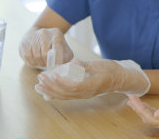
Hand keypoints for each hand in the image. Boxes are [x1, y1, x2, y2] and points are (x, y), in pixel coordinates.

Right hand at [19, 27, 73, 67]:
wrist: (39, 34)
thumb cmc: (54, 44)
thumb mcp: (64, 47)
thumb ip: (66, 56)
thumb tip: (61, 65)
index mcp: (56, 34)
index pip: (57, 49)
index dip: (57, 60)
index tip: (58, 65)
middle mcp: (44, 34)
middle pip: (45, 54)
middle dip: (48, 63)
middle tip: (49, 66)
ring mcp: (33, 38)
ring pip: (36, 57)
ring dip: (40, 64)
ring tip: (43, 64)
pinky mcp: (24, 43)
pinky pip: (28, 58)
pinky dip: (33, 63)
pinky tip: (36, 62)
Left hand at [35, 59, 149, 98]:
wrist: (120, 78)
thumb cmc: (112, 70)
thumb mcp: (100, 64)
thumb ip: (86, 64)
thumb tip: (74, 61)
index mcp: (91, 86)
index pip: (73, 87)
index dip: (61, 82)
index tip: (53, 74)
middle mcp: (86, 93)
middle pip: (65, 93)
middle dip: (51, 86)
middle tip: (40, 78)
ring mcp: (83, 95)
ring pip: (64, 96)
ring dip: (50, 92)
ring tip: (38, 86)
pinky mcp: (82, 93)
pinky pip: (66, 96)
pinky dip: (55, 94)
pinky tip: (46, 92)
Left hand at [127, 95, 158, 134]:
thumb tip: (157, 114)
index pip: (150, 118)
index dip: (140, 109)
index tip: (133, 97)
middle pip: (150, 118)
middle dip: (138, 109)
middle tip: (130, 97)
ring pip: (154, 117)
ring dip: (143, 110)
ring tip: (134, 102)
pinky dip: (152, 110)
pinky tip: (149, 107)